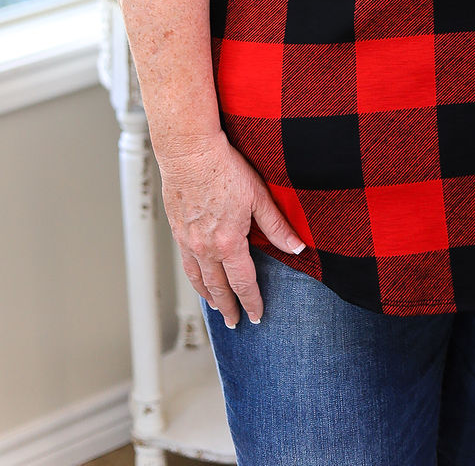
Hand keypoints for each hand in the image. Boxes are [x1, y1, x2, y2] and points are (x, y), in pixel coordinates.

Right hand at [156, 132, 305, 327]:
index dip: (252, 301)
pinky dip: (193, 279)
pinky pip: (186, 264)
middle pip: (218, 288)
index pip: (243, 283)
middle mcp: (206, 248)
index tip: (257, 316)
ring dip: (209, 297)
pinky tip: (197, 279)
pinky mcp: (177, 231)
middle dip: (228, 307)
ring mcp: (188, 242)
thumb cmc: (224, 168)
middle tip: (235, 322)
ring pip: (199, 280)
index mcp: (228, 243)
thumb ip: (277, 226)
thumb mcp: (258, 196)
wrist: (189, 152)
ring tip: (216, 308)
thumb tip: (297, 247)